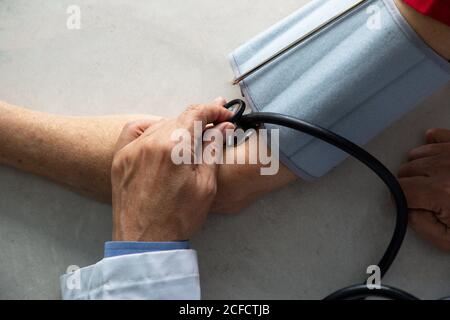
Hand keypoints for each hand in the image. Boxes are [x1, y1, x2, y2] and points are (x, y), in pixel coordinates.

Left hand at [111, 99, 234, 241]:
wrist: (144, 241)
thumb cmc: (179, 217)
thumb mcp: (205, 185)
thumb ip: (213, 150)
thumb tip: (222, 127)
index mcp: (174, 147)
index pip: (196, 113)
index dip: (213, 110)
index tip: (225, 114)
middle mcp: (150, 141)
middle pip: (179, 118)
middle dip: (199, 119)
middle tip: (214, 126)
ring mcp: (131, 148)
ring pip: (160, 124)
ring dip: (178, 127)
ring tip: (190, 140)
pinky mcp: (120, 157)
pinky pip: (135, 130)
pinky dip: (150, 128)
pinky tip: (160, 137)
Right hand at [398, 129, 449, 251]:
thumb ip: (420, 224)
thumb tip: (404, 207)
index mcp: (440, 192)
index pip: (399, 189)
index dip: (401, 200)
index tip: (409, 207)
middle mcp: (445, 167)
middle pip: (406, 171)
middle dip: (410, 185)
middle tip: (427, 200)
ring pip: (417, 155)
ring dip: (419, 169)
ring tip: (435, 183)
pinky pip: (436, 136)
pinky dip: (430, 145)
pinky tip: (436, 158)